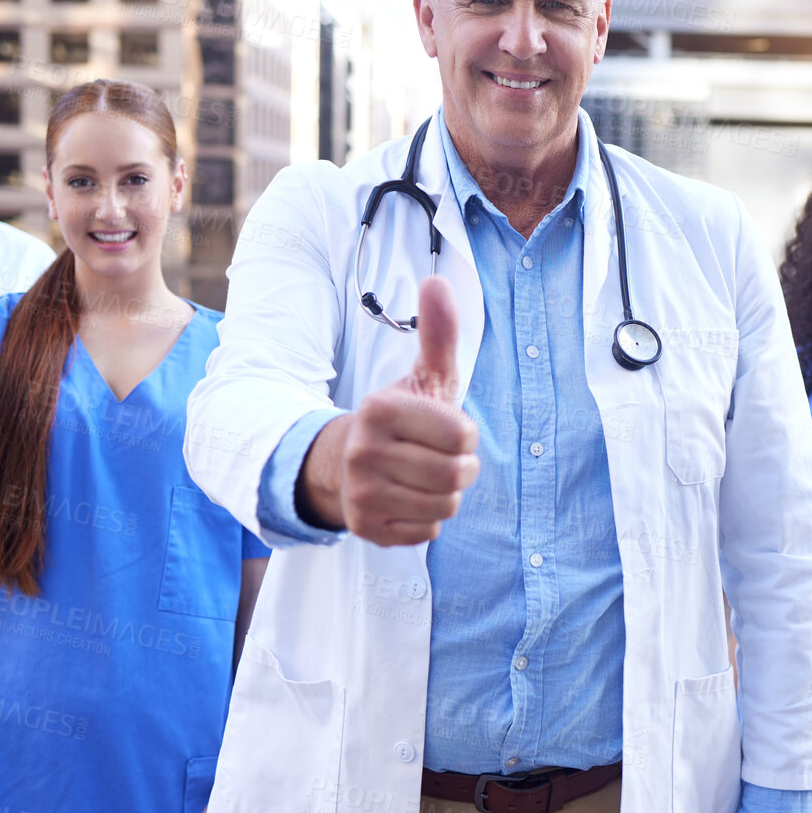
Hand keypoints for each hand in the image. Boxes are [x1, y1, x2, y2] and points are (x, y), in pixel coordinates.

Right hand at [336, 276, 479, 545]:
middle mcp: (363, 452)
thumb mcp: (422, 377)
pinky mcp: (366, 529)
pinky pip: (428, 531)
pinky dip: (428, 519)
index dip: (464, 435)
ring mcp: (362, 493)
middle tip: (440, 457)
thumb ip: (438, 334)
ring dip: (446, 494)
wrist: (347, 465)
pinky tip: (408, 499)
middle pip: (456, 475)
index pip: (462, 436)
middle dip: (460, 467)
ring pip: (445, 506)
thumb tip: (438, 281)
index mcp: (379, 408)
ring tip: (424, 477)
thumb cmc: (401, 419)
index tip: (443, 429)